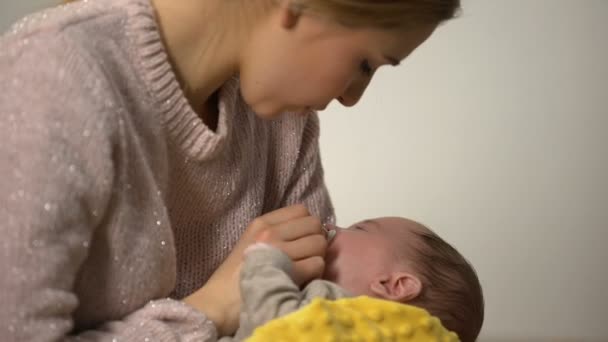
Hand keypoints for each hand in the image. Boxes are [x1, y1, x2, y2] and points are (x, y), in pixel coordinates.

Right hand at [184, 205, 326, 335]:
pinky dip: (315, 273)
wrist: (220, 303)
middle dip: (315, 240)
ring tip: (304, 268)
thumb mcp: (252, 243)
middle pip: (314, 225)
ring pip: (319, 244)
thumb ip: (278, 232)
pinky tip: (303, 280)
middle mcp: (270, 233)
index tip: (301, 240)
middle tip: (306, 255)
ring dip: (317, 257)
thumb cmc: (237, 276)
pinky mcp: (288, 272)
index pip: (301, 210)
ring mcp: (279, 251)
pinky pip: (317, 264)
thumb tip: (312, 230)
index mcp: (262, 223)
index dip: (307, 225)